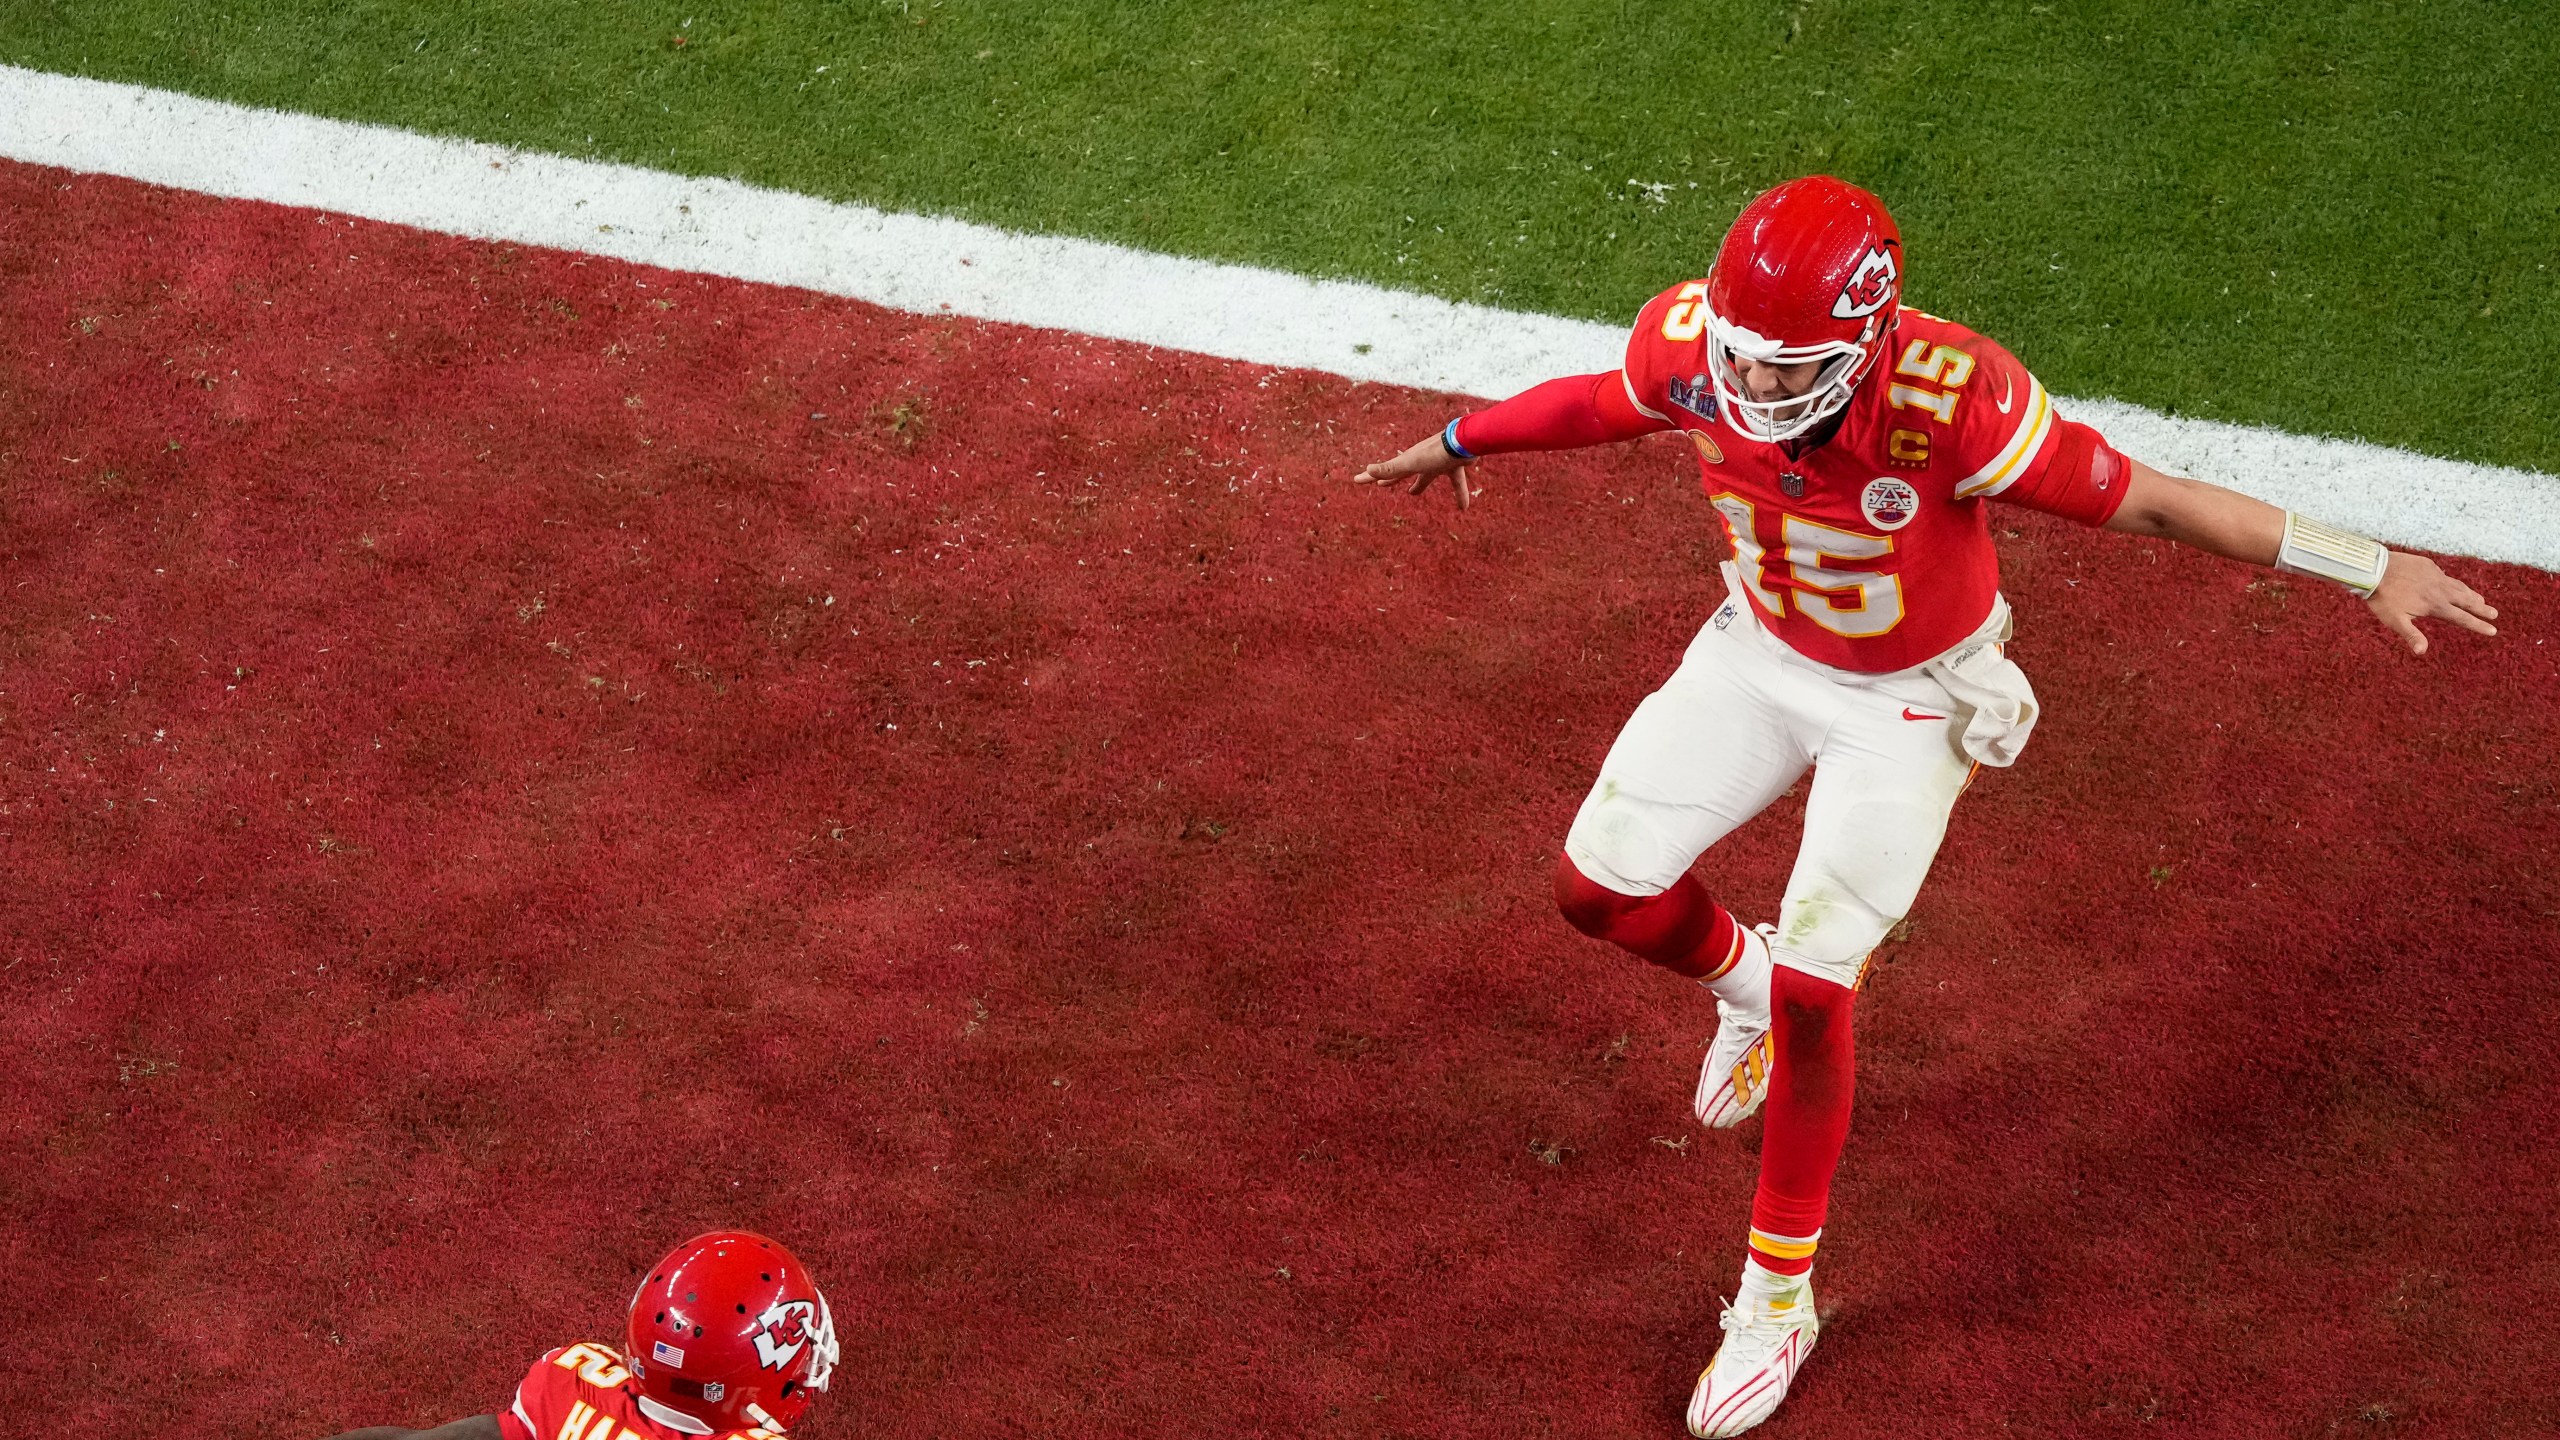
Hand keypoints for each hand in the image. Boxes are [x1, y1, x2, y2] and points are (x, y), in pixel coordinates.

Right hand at [1353, 432, 1475, 510]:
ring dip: (1419, 485)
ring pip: (1427, 477)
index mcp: (1408, 461)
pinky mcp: (1454, 465)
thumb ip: (1390, 469)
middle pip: (1403, 473)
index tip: (1357, 479)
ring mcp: (1437, 462)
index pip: (1386, 471)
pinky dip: (1459, 495)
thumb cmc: (1434, 453)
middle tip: (1382, 484)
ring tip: (1412, 494)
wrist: (1462, 443)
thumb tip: (1367, 470)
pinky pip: (1456, 483)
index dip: (1371, 476)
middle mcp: (1421, 461)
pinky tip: (1463, 508)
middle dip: (1393, 478)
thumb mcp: (1410, 463)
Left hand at [2367, 551, 2496, 653]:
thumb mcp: (2394, 620)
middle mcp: (2440, 590)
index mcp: (2435, 605)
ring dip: (2471, 595)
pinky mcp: (2428, 566)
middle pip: (2466, 601)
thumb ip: (2411, 635)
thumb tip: (2422, 652)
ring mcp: (2435, 576)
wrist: (2374, 568)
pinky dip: (2455, 583)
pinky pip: (2446, 576)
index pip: (2462, 618)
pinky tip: (2454, 585)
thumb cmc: (2382, 598)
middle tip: (2494, 614)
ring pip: (2459, 587)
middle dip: (2481, 609)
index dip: (2478, 625)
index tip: (2492, 630)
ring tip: (2481, 600)